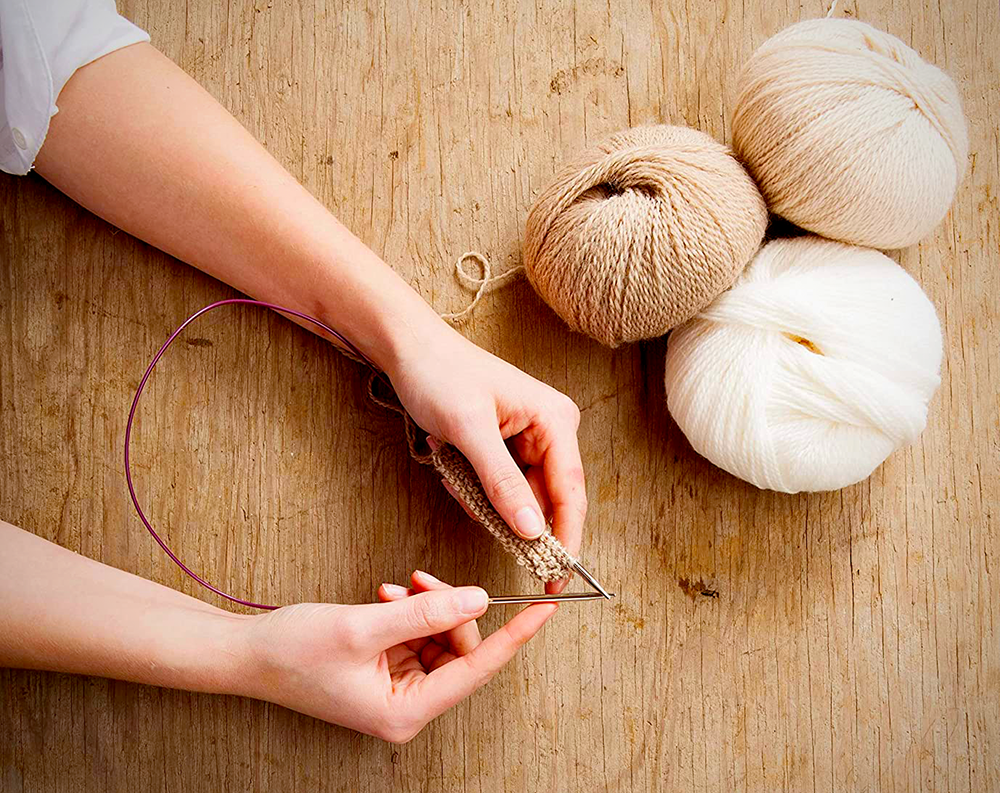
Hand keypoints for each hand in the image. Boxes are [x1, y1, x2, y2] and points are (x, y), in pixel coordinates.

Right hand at [239, 571, 556, 742]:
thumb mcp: (363, 626)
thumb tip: (478, 600)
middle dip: (446, 607)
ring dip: (425, 605)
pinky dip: (410, 610)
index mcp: (405, 712)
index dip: (514, 637)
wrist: (247, 654)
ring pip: (441, 636)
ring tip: (393, 588)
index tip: (546, 610)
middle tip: (420, 579)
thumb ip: (424, 612)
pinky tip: (386, 596)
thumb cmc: (294, 650)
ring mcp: (399, 687)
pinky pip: (419, 633)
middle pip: (459, 648)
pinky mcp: (388, 668)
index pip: (477, 670)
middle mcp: (408, 705)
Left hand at [388, 325, 587, 591]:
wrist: (409, 349)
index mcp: (555, 421)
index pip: (570, 493)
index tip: (556, 580)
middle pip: (545, 499)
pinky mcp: (508, 445)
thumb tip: (533, 531)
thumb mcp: (469, 430)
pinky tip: (453, 467)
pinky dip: (476, 490)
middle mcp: (551, 430)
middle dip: (509, 515)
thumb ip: (502, 483)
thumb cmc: (440, 375)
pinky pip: (500, 486)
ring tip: (455, 472)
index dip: (564, 540)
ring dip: (486, 500)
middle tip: (475, 511)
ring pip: (519, 497)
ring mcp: (531, 438)